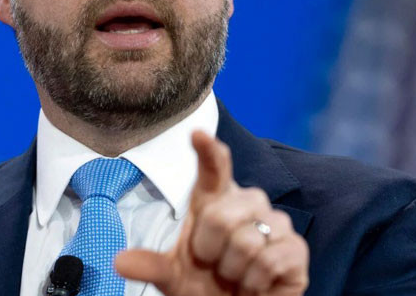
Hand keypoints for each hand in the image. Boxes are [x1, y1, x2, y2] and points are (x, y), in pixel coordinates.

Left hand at [116, 130, 308, 295]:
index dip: (208, 151)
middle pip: (220, 216)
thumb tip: (119, 262)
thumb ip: (151, 266)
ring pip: (246, 241)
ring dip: (233, 271)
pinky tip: (256, 284)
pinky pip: (269, 260)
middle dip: (210, 251)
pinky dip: (255, 282)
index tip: (197, 134)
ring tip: (237, 275)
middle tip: (215, 264)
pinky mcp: (296, 248)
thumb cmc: (205, 285)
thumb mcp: (173, 277)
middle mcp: (248, 202)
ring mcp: (276, 222)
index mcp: (215, 200)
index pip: (214, 168)